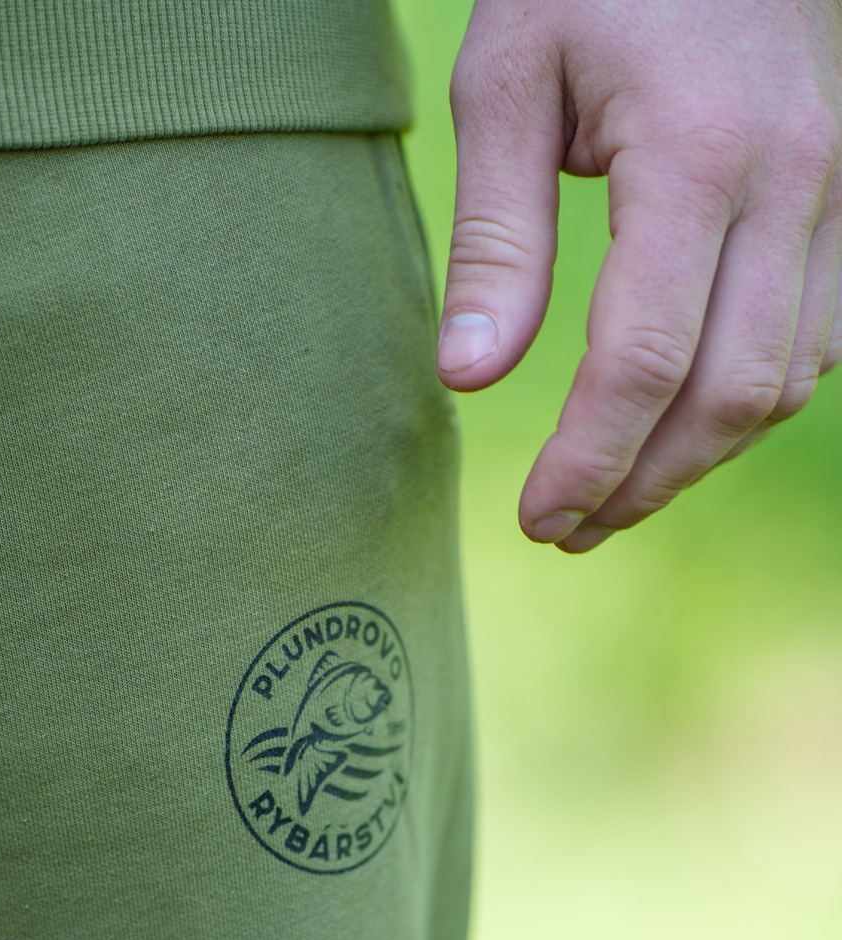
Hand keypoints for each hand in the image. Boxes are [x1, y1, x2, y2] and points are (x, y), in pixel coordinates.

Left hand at [437, 0, 841, 551]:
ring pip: (783, 384)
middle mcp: (788, 184)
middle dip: (642, 484)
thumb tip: (468, 378)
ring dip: (697, 461)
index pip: (644, 360)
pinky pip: (816, 342)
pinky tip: (681, 426)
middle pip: (726, 397)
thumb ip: (495, 237)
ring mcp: (834, 195)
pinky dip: (747, 405)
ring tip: (613, 495)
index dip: (589, 460)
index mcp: (695, 155)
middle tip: (567, 527)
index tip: (538, 516)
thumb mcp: (508, 78)